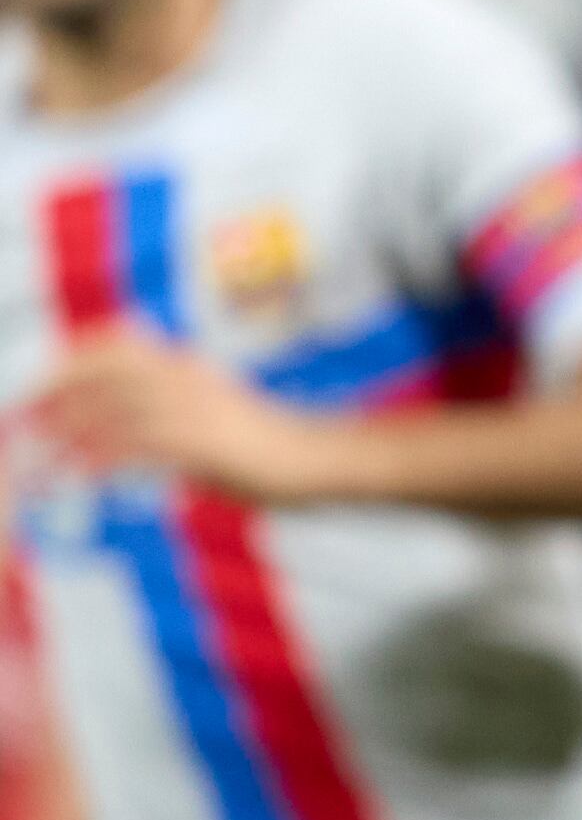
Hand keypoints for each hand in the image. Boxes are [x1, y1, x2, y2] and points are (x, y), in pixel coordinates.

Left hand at [32, 325, 336, 504]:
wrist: (315, 458)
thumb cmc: (268, 444)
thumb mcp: (215, 413)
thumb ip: (172, 413)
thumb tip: (129, 434)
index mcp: (187, 366)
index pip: (117, 343)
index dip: (73, 358)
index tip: (44, 383)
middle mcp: (184, 378)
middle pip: (101, 370)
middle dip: (55, 392)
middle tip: (25, 418)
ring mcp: (190, 408)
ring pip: (107, 410)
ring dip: (65, 434)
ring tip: (39, 456)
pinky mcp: (196, 442)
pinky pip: (130, 448)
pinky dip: (95, 463)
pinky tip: (78, 476)